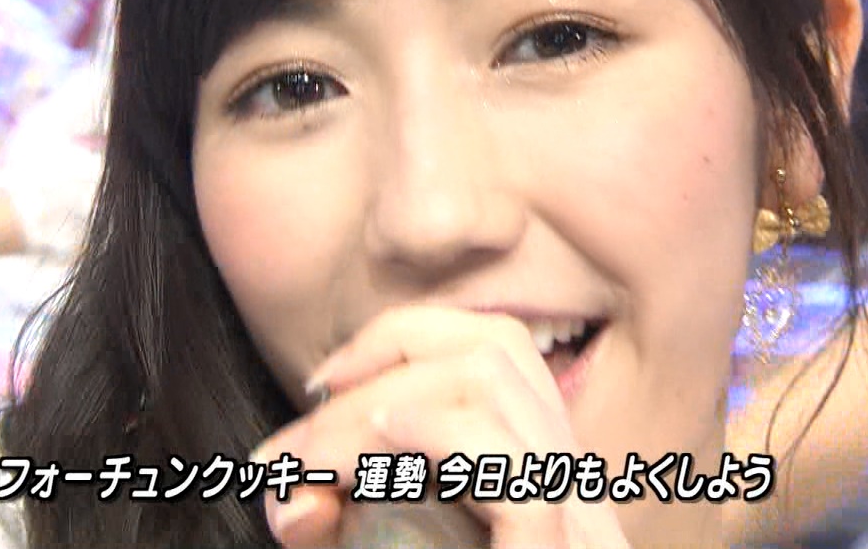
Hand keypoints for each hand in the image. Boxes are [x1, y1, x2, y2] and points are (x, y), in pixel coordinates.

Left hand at [250, 307, 629, 548]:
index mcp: (542, 483)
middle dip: (383, 358)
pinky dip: (428, 433)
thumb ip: (336, 529)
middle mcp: (574, 499)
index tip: (323, 388)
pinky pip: (505, 468)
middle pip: (497, 348)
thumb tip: (292, 501)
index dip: (404, 338)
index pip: (500, 348)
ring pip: (496, 385)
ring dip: (380, 399)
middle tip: (307, 430)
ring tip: (318, 458)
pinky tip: (375, 449)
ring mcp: (575, 532)